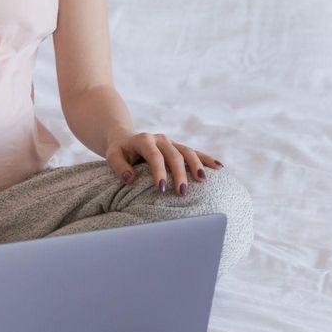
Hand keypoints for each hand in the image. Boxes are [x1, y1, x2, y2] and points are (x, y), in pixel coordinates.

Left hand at [105, 131, 223, 195]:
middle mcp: (160, 139)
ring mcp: (171, 142)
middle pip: (174, 155)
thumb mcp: (112, 155)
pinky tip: (219, 167)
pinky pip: (195, 152)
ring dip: (197, 166)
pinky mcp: (178, 147)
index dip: (159, 171)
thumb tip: (129, 178)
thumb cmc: (119, 151)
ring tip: (203, 181)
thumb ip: (118, 166)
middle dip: (180, 174)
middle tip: (182, 192)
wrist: (125, 139)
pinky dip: (207, 159)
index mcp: (144, 140)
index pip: (154, 156)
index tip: (162, 188)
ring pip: (188, 152)